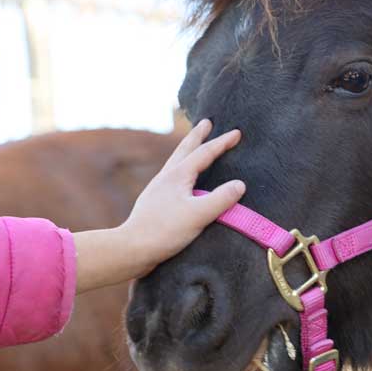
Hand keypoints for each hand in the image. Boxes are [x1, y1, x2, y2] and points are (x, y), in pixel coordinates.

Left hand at [73, 119, 244, 292]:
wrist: (132, 248)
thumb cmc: (164, 231)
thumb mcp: (198, 215)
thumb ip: (221, 199)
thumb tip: (240, 184)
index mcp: (177, 176)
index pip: (204, 153)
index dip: (222, 143)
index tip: (237, 133)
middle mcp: (166, 178)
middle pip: (184, 150)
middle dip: (197, 136)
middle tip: (206, 122)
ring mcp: (158, 189)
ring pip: (176, 163)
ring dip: (188, 151)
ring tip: (194, 147)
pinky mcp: (155, 203)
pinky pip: (172, 178)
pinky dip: (182, 171)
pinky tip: (183, 182)